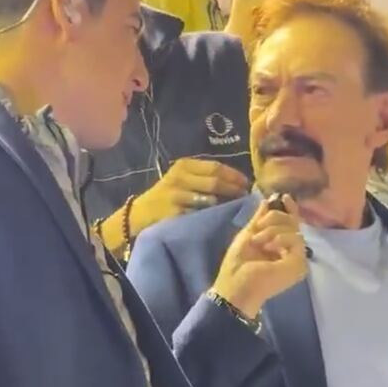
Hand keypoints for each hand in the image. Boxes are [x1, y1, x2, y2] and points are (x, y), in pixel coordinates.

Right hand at [132, 159, 248, 231]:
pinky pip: (199, 215)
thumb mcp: (183, 180)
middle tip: (246, 199)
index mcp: (184, 166)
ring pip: (209, 199)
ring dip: (226, 204)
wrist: (140, 213)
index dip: (234, 176)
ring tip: (236, 209)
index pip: (216, 167)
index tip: (248, 184)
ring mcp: (175, 195)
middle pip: (214, 182)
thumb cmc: (168, 196)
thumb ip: (205, 178)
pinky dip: (212, 217)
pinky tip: (220, 220)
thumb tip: (239, 183)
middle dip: (234, 190)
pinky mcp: (173, 213)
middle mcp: (179, 177)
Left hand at [211, 194, 307, 318]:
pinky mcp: (300, 263)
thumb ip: (259, 219)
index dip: (289, 209)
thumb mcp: (248, 234)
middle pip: (293, 222)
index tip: (283, 197)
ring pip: (294, 229)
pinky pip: (297, 239)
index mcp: (278, 245)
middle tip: (258, 230)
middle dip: (274, 218)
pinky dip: (281, 238)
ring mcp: (297, 258)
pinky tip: (269, 247)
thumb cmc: (237, 264)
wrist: (236, 285)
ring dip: (273, 230)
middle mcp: (290, 251)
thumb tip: (268, 200)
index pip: (290, 223)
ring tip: (259, 242)